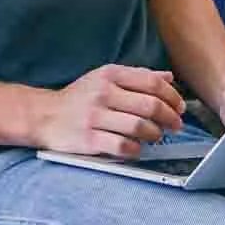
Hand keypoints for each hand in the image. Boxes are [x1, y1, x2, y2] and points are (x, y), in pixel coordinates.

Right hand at [34, 65, 184, 158]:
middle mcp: (103, 93)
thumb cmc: (79, 98)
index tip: (180, 107)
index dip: (172, 96)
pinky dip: (136, 149)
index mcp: (110, 74)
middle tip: (175, 125)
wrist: (44, 115)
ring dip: (155, 134)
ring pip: (139, 126)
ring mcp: (95, 117)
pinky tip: (137, 148)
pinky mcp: (88, 139)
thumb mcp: (105, 78)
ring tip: (156, 136)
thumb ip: (137, 77)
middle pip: (150, 105)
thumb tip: (168, 77)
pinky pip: (122, 146)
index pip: (152, 82)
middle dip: (169, 117)